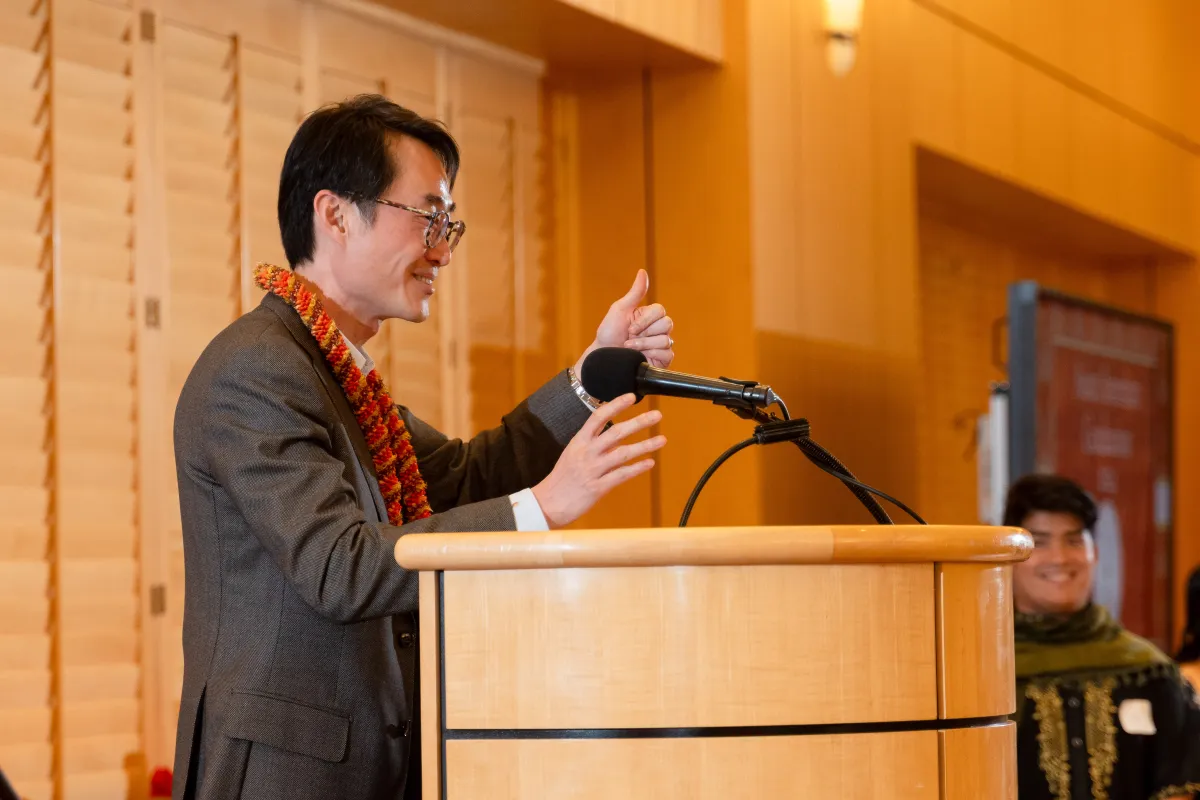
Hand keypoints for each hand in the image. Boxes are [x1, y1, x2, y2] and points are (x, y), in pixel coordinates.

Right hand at [532, 394, 665, 527]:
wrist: (547, 503)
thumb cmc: (561, 479)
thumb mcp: (572, 454)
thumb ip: (593, 444)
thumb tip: (616, 437)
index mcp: (579, 441)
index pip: (598, 417)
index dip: (616, 405)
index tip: (631, 397)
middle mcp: (586, 453)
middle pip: (616, 432)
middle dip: (639, 422)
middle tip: (657, 415)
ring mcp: (592, 470)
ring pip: (623, 453)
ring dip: (645, 445)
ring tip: (661, 440)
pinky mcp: (598, 488)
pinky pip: (621, 475)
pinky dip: (637, 468)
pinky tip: (649, 463)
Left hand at [575, 269, 674, 372]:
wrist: (604, 357)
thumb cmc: (610, 332)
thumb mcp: (620, 309)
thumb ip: (635, 292)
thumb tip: (642, 271)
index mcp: (650, 315)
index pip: (661, 311)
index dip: (645, 320)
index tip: (630, 328)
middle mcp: (658, 329)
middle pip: (667, 324)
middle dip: (645, 333)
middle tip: (630, 337)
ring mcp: (661, 344)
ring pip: (666, 340)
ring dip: (644, 345)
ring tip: (630, 348)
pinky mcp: (662, 360)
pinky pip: (668, 354)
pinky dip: (652, 355)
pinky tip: (641, 357)